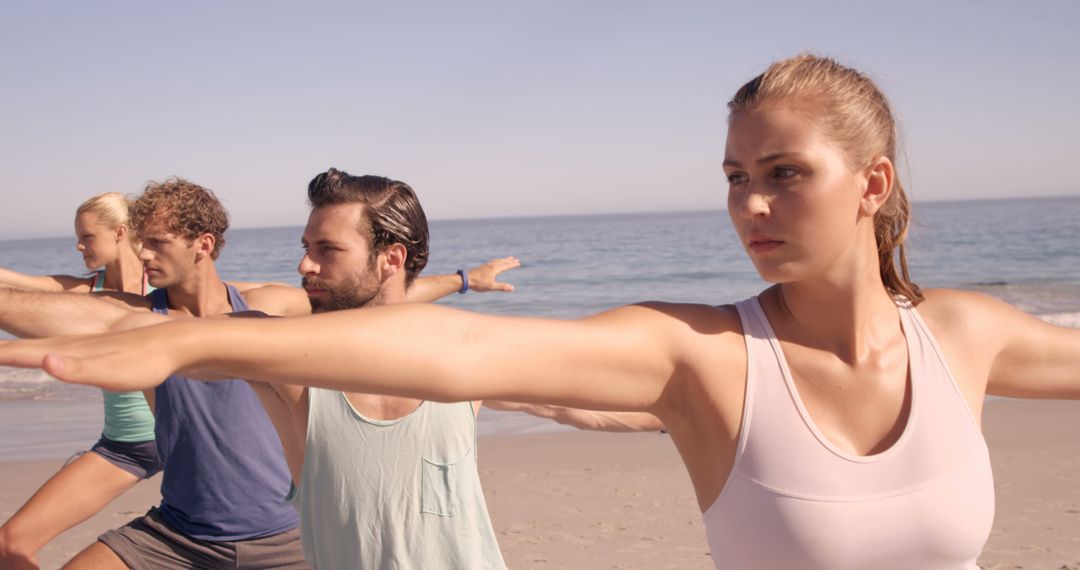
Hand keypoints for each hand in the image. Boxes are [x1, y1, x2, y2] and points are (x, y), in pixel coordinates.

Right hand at [0, 328, 180, 390]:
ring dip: (24, 350)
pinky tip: (52, 356)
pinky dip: (51, 352)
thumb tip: (44, 361)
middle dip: (5, 352)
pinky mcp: (104, 349)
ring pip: (49, 346)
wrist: (177, 343)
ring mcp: (90, 346)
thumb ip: (77, 369)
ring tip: (5, 353)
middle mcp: (76, 345)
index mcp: (71, 351)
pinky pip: (69, 350)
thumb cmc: (145, 362)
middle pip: (32, 348)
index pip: (25, 353)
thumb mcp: (110, 372)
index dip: (2, 355)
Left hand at [467, 256, 520, 292]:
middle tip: (516, 259)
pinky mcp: (482, 267)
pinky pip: (492, 262)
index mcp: (494, 269)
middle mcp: (491, 265)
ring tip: (508, 258)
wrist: (466, 279)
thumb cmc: (478, 284)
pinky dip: (497, 260)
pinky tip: (495, 262)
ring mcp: (486, 265)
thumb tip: (512, 288)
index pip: (506, 266)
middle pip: (502, 262)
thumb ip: (502, 287)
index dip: (512, 265)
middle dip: (509, 261)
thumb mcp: (491, 286)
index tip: (518, 263)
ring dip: (503, 260)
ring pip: (497, 261)